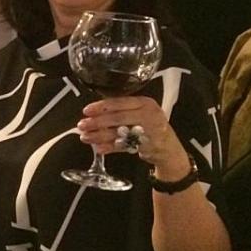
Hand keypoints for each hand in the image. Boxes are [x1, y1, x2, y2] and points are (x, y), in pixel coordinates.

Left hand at [77, 96, 191, 175]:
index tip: (86, 111)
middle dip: (97, 122)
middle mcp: (149, 114)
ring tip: (85, 137)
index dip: (101, 106)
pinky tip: (98, 148)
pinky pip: (125, 146)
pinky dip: (110, 147)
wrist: (169, 147)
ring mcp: (150, 130)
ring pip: (120, 132)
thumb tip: (93, 114)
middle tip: (82, 125)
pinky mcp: (148, 145)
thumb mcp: (139, 112)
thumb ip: (121, 110)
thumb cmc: (148, 126)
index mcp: (145, 103)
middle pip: (118, 117)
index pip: (120, 102)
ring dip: (99, 135)